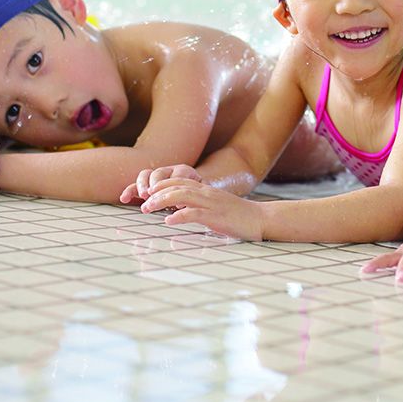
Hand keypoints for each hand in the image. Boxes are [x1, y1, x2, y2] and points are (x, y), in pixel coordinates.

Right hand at [119, 165, 201, 203]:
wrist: (196, 190)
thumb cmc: (199, 194)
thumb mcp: (203, 193)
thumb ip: (197, 196)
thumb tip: (184, 204)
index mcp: (185, 171)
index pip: (179, 174)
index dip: (177, 185)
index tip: (178, 201)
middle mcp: (170, 170)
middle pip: (160, 172)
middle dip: (156, 183)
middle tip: (153, 194)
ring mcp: (157, 177)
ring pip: (146, 174)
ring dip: (143, 184)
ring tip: (142, 196)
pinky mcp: (147, 184)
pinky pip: (136, 184)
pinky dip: (130, 190)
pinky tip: (124, 199)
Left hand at [136, 178, 263, 239]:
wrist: (260, 219)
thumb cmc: (239, 216)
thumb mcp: (216, 206)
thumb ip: (200, 205)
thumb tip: (181, 210)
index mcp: (206, 190)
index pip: (179, 181)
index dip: (161, 184)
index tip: (147, 192)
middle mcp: (206, 193)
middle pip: (176, 186)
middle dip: (156, 193)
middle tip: (142, 203)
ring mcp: (211, 204)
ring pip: (181, 196)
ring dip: (161, 201)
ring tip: (147, 209)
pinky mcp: (215, 217)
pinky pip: (194, 214)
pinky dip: (179, 216)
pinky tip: (168, 221)